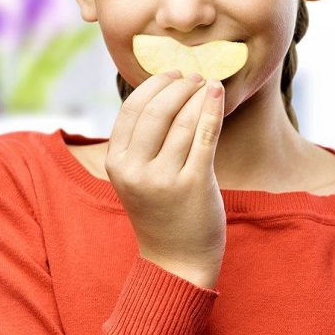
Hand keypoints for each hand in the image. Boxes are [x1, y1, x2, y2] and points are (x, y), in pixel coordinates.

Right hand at [104, 71, 226, 285]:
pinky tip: (217, 94)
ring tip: (209, 83)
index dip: (153, 85)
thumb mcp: (137, 177)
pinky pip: (204, 135)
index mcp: (116, 164)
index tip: (172, 73)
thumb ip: (141, 142)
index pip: (131, 109)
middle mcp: (135, 170)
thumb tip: (162, 92)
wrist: (176, 261)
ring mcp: (164, 179)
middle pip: (156, 110)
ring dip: (197, 94)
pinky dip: (212, 109)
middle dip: (178, 85)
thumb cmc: (160, 212)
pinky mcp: (193, 184)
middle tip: (195, 75)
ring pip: (182, 120)